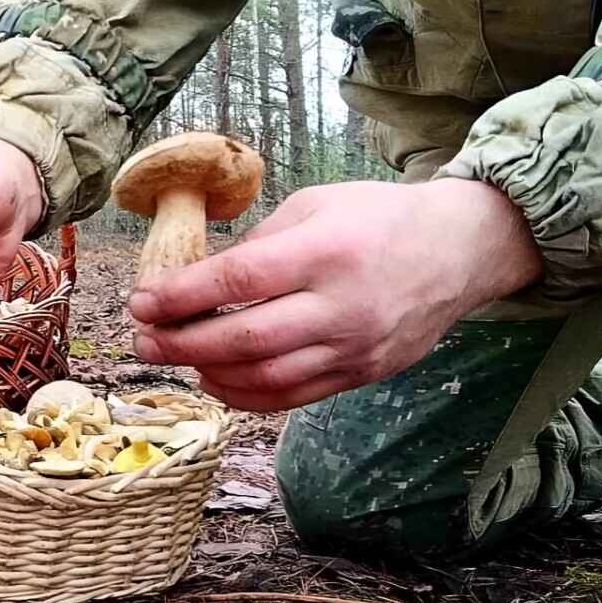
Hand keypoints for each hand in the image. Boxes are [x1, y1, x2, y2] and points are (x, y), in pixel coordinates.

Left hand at [128, 179, 542, 410]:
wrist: (460, 249)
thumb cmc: (379, 217)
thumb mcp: (315, 204)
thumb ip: (259, 243)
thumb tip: (202, 279)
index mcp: (326, 250)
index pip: (239, 279)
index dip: (181, 296)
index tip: (141, 301)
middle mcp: (341, 305)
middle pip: (246, 339)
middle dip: (182, 344)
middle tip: (142, 340)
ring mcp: (354, 347)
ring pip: (266, 378)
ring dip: (207, 373)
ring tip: (172, 359)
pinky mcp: (361, 374)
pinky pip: (293, 397)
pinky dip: (246, 395)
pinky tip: (215, 379)